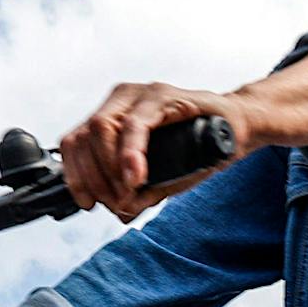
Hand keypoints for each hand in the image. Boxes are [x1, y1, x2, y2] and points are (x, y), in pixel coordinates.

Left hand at [60, 83, 247, 220]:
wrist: (234, 133)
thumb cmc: (195, 152)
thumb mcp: (158, 179)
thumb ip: (137, 192)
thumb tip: (120, 211)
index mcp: (111, 117)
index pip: (74, 143)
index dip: (75, 177)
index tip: (88, 204)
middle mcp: (120, 101)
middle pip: (83, 138)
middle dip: (94, 179)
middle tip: (117, 203)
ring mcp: (140, 95)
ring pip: (100, 129)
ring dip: (109, 170)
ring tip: (130, 193)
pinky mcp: (162, 96)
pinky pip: (134, 125)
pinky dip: (130, 155)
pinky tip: (136, 178)